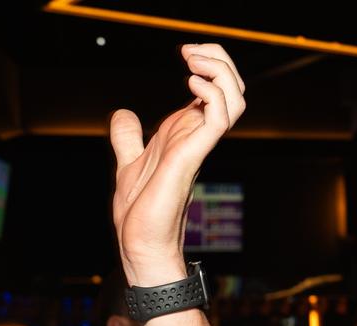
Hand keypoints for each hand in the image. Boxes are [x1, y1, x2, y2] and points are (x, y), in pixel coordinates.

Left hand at [110, 44, 244, 286]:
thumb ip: (128, 138)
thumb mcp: (128, 162)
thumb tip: (121, 114)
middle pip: (230, 86)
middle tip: (191, 51)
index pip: (214, 89)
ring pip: (235, 97)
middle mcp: (196, 136)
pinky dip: (211, 93)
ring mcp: (197, 145)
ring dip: (220, 71)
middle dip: (218, 58)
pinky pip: (219, 117)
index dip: (209, 63)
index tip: (186, 52)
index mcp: (185, 133)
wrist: (138, 243)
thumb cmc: (139, 212)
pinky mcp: (192, 156)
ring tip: (193, 63)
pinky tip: (190, 84)